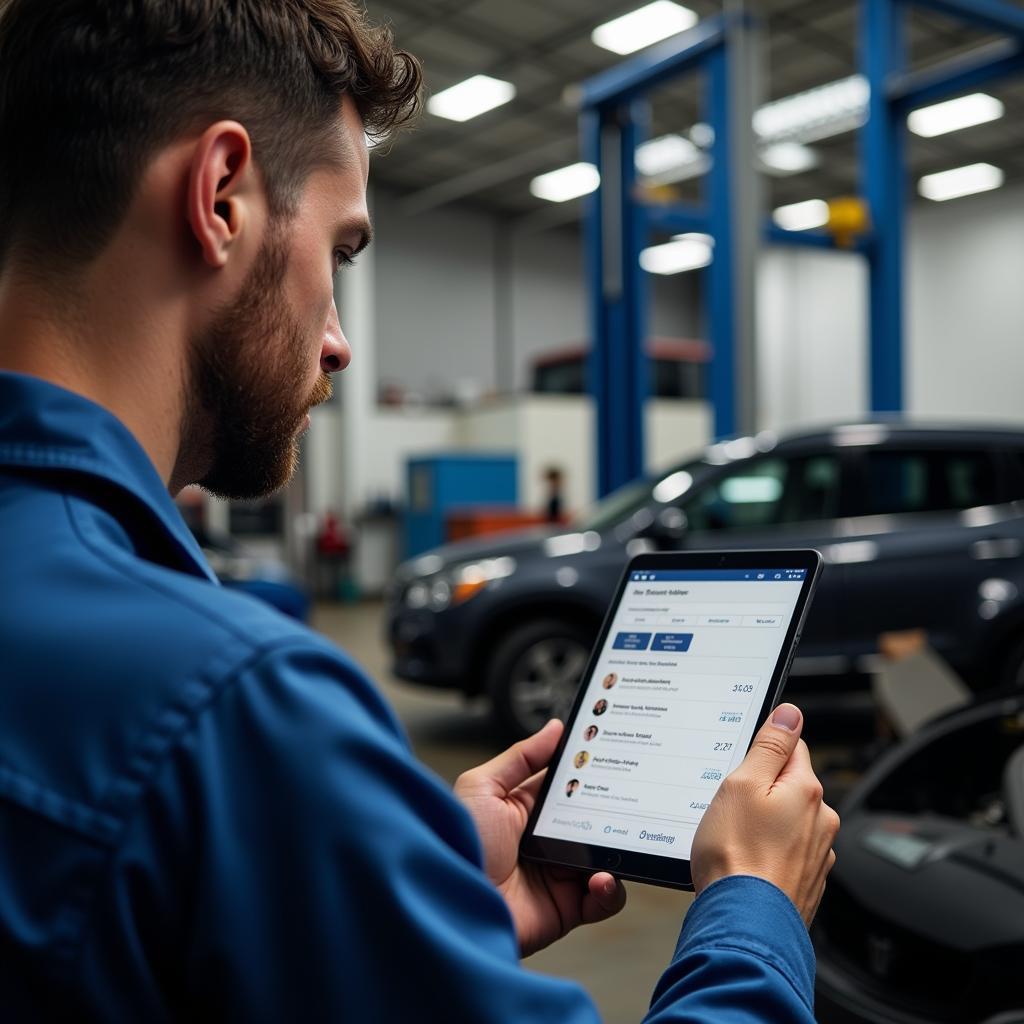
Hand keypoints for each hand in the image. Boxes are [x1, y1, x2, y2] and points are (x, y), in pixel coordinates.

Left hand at [455, 719, 626, 956]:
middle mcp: (544, 840)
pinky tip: (599, 879)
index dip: (589, 773)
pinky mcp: (566, 907)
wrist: (451, 906)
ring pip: (605, 857)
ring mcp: (557, 873)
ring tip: (612, 844)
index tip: (613, 756)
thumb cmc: (456, 844)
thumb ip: (520, 757)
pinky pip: (602, 899)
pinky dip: (610, 890)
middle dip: (612, 809)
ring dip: (616, 850)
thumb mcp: (482, 788)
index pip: (567, 786)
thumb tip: (555, 729)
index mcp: (525, 809)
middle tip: (627, 799)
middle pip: (592, 819)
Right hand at [690, 703, 838, 926]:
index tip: (742, 763)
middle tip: (730, 805)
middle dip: (761, 789)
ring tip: (734, 839)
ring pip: (787, 821)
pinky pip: (785, 853)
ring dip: (764, 823)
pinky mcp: (806, 883)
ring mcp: (817, 855)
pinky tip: (745, 863)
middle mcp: (821, 821)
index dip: (762, 749)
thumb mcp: (741, 784)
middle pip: (789, 784)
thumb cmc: (737, 857)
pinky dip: (767, 853)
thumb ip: (768, 746)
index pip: (792, 746)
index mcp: (807, 790)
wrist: (744, 926)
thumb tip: (790, 714)